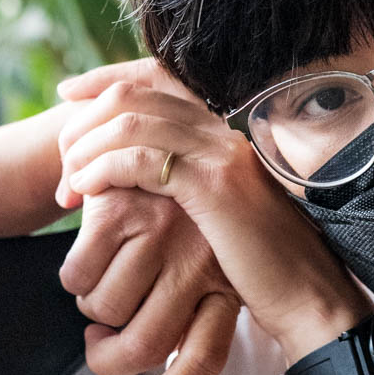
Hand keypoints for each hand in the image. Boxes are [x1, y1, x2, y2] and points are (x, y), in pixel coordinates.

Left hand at [54, 58, 370, 360]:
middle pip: (135, 93)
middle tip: (63, 162)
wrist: (309, 297)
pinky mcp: (213, 183)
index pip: (157, 77)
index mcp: (225, 132)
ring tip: (70, 186)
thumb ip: (189, 186)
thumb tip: (140, 180)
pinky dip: (103, 169)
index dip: (107, 78)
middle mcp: (225, 130)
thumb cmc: (266, 270)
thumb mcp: (223, 216)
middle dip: (86, 121)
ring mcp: (221, 152)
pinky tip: (88, 192)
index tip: (69, 92)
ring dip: (87, 148)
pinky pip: (140, 157)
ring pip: (131, 121)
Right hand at [60, 185, 240, 374]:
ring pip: (105, 311)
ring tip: (99, 282)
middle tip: (96, 341)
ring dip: (90, 308)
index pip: (204, 360)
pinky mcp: (121, 210)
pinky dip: (71, 278)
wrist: (160, 137)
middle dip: (106, 357)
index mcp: (228, 284)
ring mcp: (162, 234)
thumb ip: (192, 335)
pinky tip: (84, 255)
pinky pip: (76, 277)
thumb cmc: (184, 225)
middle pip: (143, 346)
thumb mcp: (206, 276)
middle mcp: (200, 262)